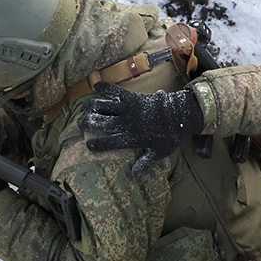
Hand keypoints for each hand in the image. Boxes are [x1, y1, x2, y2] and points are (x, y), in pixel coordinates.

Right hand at [78, 82, 204, 174]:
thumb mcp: (159, 152)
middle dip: (88, 123)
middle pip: (102, 123)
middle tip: (80, 123)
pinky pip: (116, 91)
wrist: (180, 114)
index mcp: (132, 138)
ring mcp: (128, 109)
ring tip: (84, 108)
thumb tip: (134, 175)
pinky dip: (105, 88)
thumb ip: (145, 162)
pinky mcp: (132, 97)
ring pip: (104, 107)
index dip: (97, 144)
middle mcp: (127, 123)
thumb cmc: (171, 136)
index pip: (109, 143)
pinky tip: (96, 85)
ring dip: (92, 107)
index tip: (88, 145)